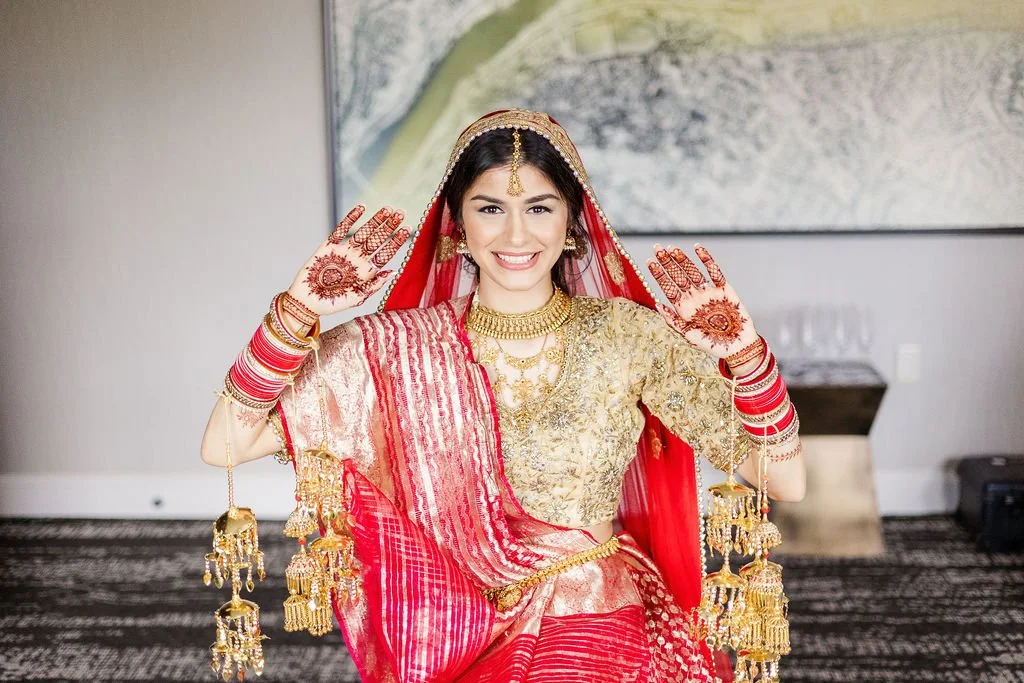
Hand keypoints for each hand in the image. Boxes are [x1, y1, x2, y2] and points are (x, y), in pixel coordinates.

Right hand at [286, 205, 409, 316]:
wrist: (307, 302)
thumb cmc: (333, 303)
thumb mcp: (357, 297)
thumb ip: (374, 285)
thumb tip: (393, 272)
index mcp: (366, 271)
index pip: (385, 253)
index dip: (395, 241)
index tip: (407, 229)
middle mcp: (357, 259)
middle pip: (377, 240)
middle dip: (389, 227)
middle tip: (401, 213)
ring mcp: (343, 251)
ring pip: (363, 233)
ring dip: (375, 220)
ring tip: (387, 209)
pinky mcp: (328, 246)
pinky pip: (341, 229)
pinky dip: (351, 218)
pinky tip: (361, 208)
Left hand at [646, 243, 758, 362]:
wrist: (737, 347)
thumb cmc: (711, 344)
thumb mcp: (688, 335)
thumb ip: (673, 320)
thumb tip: (656, 304)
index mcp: (683, 308)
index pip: (668, 287)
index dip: (659, 274)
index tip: (649, 261)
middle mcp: (694, 298)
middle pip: (678, 276)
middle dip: (667, 262)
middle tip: (657, 247)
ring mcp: (709, 292)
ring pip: (693, 271)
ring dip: (682, 259)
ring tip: (672, 248)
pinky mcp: (725, 289)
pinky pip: (714, 271)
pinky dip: (707, 259)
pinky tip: (698, 248)